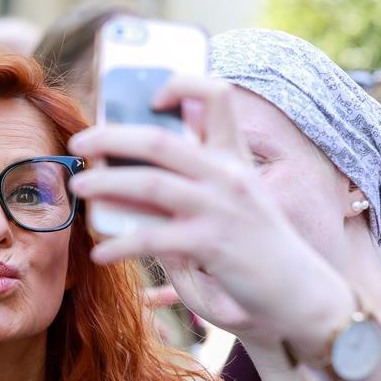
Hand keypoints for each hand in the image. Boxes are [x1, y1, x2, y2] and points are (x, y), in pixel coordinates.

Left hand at [68, 75, 352, 355]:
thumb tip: (127, 183)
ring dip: (105, 183)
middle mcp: (228, 175)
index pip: (218, 97)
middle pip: (160, 139)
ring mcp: (221, 207)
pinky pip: (152, 238)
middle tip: (79, 144)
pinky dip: (120, 244)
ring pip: (149, 182)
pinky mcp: (213, 244)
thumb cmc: (257, 254)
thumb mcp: (231, 207)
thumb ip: (189, 190)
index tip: (152, 95)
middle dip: (112, 136)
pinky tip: (101, 253)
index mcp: (235, 159)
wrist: (301, 297)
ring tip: (79, 187)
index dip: (184, 84)